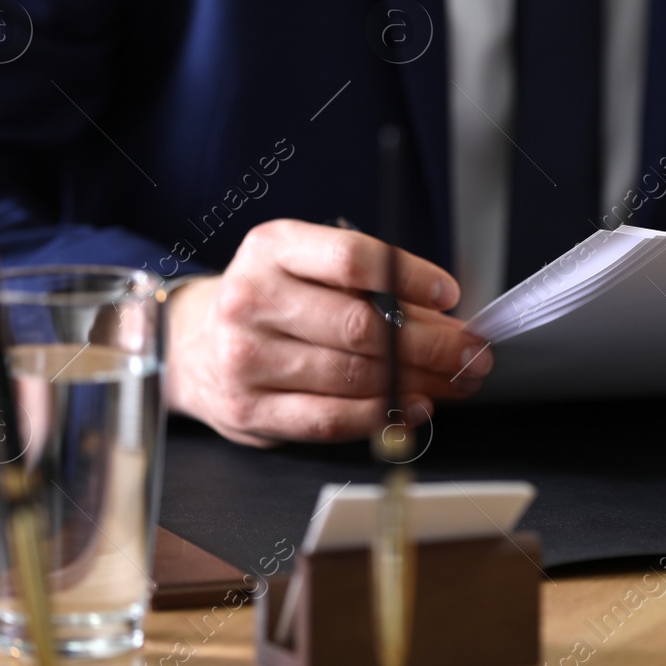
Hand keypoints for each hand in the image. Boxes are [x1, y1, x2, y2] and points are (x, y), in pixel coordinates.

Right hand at [163, 219, 491, 446]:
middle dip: (432, 343)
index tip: (449, 296)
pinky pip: (330, 418)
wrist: (194, 344)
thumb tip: (446, 316)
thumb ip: (370, 282)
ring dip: (419, 382)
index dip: (411, 279)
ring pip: (352, 375)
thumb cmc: (271, 300)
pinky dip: (382, 415)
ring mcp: (246, 357)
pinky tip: (415, 407)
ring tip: (455, 381)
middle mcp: (252, 298)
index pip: (354, 259)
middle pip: (361, 325)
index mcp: (273, 247)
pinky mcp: (249, 409)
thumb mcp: (307, 265)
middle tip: (471, 352)